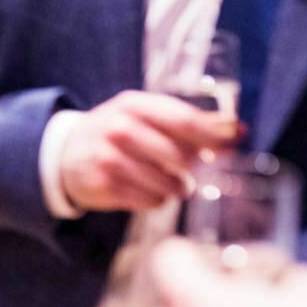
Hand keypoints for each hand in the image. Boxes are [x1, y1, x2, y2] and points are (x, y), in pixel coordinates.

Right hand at [58, 91, 240, 212]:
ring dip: (176, 188)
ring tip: (169, 183)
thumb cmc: (120, 132)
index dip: (215, 133)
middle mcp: (120, 128)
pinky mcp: (104, 186)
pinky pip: (149, 201)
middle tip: (193, 170)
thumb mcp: (146, 116)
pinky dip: (155, 200)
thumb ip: (189, 122)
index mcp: (135, 105)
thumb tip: (238, 130)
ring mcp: (109, 158)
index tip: (238, 141)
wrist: (68, 153)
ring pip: (167, 184)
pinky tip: (146, 190)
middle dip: (195, 168)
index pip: (184, 119)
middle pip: (180, 156)